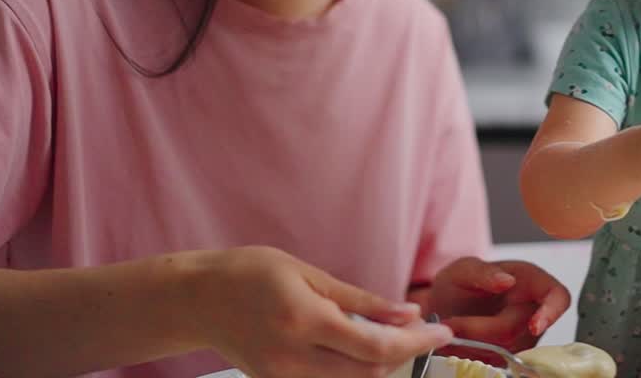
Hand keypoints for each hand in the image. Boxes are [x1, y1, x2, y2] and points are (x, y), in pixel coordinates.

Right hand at [192, 246, 451, 377]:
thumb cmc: (251, 273)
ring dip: (384, 364)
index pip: (374, 345)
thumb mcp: (310, 274)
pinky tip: (368, 347)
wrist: (198, 299)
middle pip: (369, 372)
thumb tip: (409, 314)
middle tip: (431, 334)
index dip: (416, 343)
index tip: (443, 331)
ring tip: (404, 337)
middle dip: (407, 355)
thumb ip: (362, 300)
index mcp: (303, 321)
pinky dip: (357, 370)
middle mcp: (293, 357)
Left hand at [430, 257, 570, 353]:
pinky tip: (460, 343)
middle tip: (451, 324)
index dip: (552, 312)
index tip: (534, 326)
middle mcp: (532, 309)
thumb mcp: (464, 269)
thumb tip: (507, 280)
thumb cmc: (460, 284)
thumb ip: (483, 272)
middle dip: (483, 329)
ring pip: (510, 349)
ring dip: (477, 343)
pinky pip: (499, 361)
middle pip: (523, 329)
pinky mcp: (511, 355)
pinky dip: (476, 355)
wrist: (444, 308)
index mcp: (529, 280)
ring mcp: (523, 336)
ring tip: (453, 328)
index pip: (558, 297)